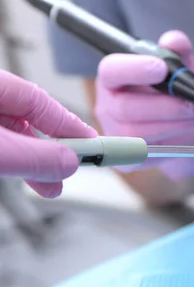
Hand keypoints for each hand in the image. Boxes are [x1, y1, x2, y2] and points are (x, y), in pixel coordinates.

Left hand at [0, 70, 96, 197]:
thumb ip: (32, 155)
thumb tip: (68, 161)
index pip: (37, 99)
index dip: (67, 123)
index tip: (91, 143)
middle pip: (23, 119)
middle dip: (50, 149)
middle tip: (71, 170)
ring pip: (8, 136)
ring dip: (31, 162)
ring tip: (48, 186)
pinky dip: (10, 163)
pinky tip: (20, 175)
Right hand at [96, 31, 193, 180]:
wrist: (188, 131)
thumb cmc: (178, 95)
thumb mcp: (184, 68)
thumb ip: (179, 51)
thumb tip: (174, 41)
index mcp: (115, 78)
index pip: (111, 70)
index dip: (133, 69)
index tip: (161, 68)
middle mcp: (108, 106)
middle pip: (125, 108)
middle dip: (164, 106)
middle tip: (192, 104)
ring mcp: (114, 134)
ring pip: (138, 133)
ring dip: (173, 125)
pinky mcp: (126, 159)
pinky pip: (146, 153)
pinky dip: (172, 143)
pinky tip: (185, 134)